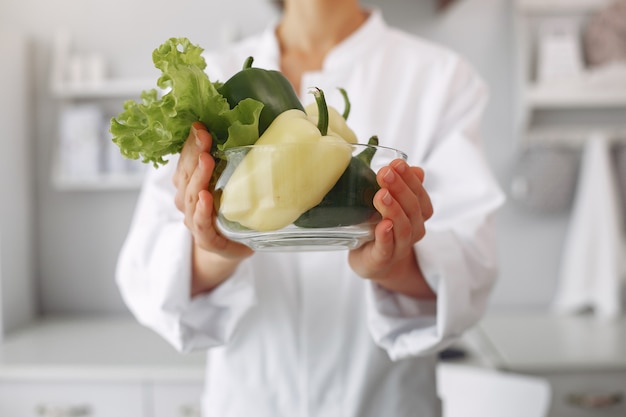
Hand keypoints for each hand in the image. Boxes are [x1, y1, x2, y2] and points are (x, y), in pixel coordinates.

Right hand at [173, 122, 252, 265]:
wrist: (232, 249)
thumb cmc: (230, 213)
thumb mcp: (230, 184)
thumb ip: (230, 163)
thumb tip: (246, 132)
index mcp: (190, 185)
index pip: (186, 162)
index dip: (191, 144)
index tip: (199, 126)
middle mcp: (188, 201)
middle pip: (186, 175)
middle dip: (194, 153)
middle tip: (204, 135)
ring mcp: (194, 220)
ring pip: (191, 196)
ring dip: (198, 176)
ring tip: (205, 159)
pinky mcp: (206, 239)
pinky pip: (200, 222)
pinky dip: (202, 210)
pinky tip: (205, 197)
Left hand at [348, 159, 434, 297]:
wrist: (372, 263)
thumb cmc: (379, 228)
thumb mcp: (388, 204)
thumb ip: (399, 186)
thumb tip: (416, 167)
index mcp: (417, 215)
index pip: (420, 195)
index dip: (410, 179)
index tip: (396, 163)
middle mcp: (413, 230)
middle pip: (413, 209)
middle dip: (401, 189)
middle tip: (385, 173)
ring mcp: (399, 247)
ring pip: (404, 228)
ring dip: (394, 210)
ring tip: (381, 195)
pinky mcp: (382, 259)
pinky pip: (388, 248)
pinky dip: (386, 236)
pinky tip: (382, 225)